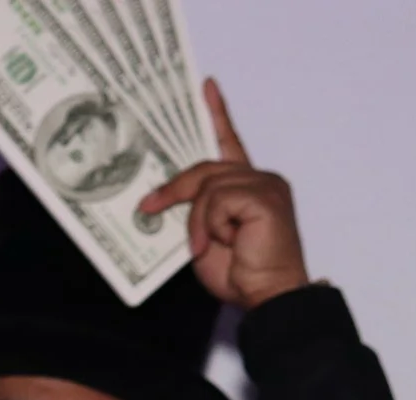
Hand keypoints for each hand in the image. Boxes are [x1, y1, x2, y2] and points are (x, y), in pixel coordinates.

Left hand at [136, 80, 308, 310]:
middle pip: (205, 168)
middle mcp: (260, 179)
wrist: (267, 297)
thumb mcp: (204, 236)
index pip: (229, 143)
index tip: (206, 87)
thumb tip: (165, 196)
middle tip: (148, 206)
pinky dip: (213, 225)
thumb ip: (194, 210)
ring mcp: (265, 185)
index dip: (217, 114)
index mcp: (247, 186)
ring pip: (207, 187)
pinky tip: (228, 242)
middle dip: (174, 190)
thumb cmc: (241, 273)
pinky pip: (218, 200)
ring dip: (198, 221)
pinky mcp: (264, 196)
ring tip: (207, 246)